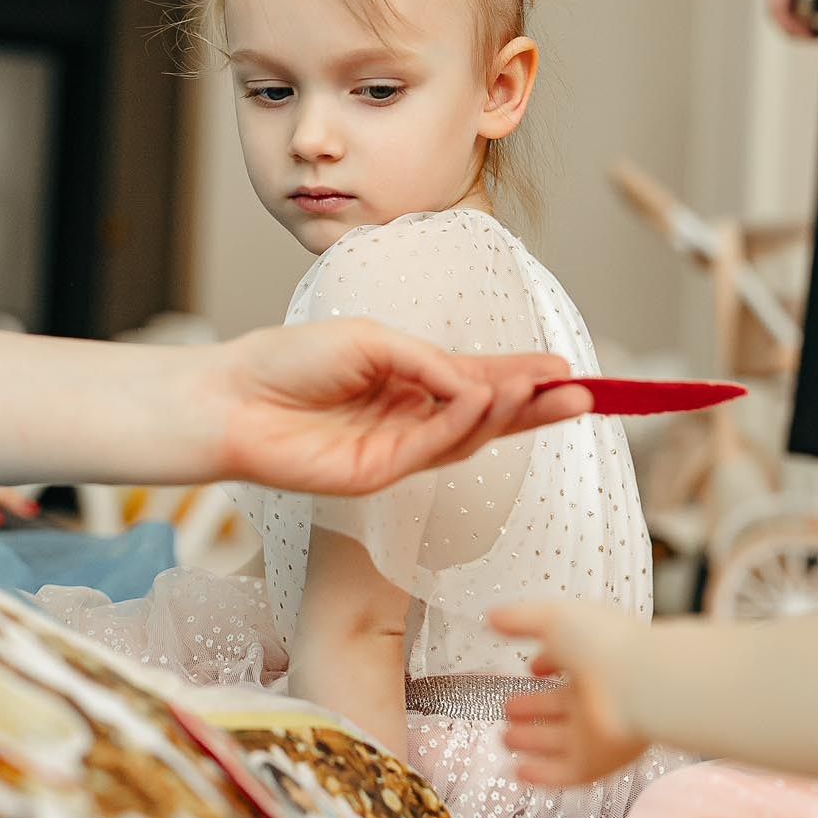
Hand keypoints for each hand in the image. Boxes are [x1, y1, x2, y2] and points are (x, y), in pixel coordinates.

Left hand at [220, 320, 592, 495]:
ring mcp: (396, 449)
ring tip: (545, 389)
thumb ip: (427, 361)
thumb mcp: (369, 340)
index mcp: (409, 379)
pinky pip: (430, 449)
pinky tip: (485, 401)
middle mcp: (410, 417)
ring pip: (467, 436)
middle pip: (487, 415)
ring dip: (508, 413)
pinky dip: (461, 424)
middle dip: (537, 405)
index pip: (479, 380)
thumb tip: (481, 382)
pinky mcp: (376, 476)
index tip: (568, 369)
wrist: (231, 398)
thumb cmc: (288, 361)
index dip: (525, 376)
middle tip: (585, 394)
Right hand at [493, 600, 647, 785]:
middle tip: (507, 709)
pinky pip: (566, 772)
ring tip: (505, 738)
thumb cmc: (601, 643)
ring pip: (559, 741)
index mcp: (591, 658)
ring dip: (532, 741)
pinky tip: (518, 772)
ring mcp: (598, 730)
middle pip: (560, 706)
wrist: (641, 685)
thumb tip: (492, 617)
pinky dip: (542, 774)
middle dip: (533, 708)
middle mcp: (596, 695)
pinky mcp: (598, 761)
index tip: (530, 668)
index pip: (566, 663)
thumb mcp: (553, 617)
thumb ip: (519, 619)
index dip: (546, 664)